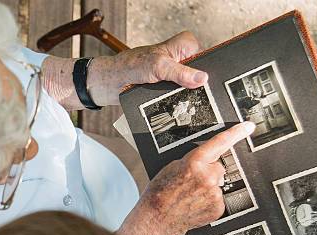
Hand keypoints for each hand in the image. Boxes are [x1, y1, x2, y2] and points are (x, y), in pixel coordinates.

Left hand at [87, 31, 207, 105]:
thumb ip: (180, 72)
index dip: (204, 72)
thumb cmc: (130, 66)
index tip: (203, 84)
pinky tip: (174, 108)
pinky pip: (178, 98)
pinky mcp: (167, 89)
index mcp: (183, 45)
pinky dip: (176, 104)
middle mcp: (181, 59)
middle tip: (190, 95)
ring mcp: (175, 75)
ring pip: (189, 90)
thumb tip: (202, 79)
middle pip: (198, 76)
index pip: (205, 58)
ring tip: (179, 102)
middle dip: (195, 87)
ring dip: (184, 98)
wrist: (111, 83)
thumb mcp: (158, 67)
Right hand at [117, 122, 255, 234]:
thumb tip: (208, 160)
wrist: (157, 218)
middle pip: (218, 167)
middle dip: (208, 172)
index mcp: (194, 163)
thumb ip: (193, 161)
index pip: (219, 143)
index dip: (236, 133)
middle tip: (191, 182)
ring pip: (218, 183)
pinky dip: (209, 200)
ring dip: (208, 187)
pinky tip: (195, 204)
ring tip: (190, 196)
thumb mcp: (171, 168)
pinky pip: (218, 198)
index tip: (248, 127)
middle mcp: (207, 178)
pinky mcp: (218, 207)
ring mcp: (214, 194)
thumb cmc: (160, 194)